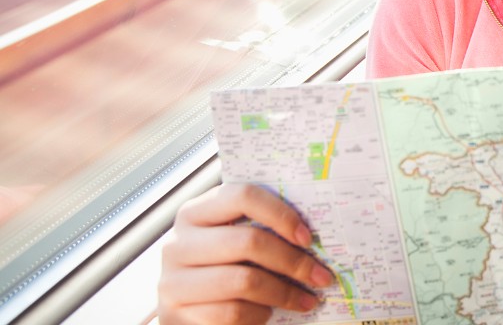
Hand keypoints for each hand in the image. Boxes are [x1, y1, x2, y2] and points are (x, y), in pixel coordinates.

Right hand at [157, 183, 333, 323]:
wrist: (185, 313)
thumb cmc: (220, 269)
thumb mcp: (233, 243)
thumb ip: (259, 229)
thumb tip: (312, 233)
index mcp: (195, 213)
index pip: (243, 196)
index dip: (281, 214)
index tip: (308, 237)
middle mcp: (178, 243)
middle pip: (248, 242)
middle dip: (293, 261)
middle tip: (321, 276)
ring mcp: (173, 281)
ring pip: (243, 280)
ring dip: (284, 293)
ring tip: (306, 299)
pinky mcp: (177, 314)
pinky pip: (232, 312)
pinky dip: (260, 315)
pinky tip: (269, 314)